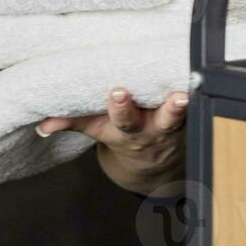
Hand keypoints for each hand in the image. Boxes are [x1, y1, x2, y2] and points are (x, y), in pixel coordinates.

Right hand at [36, 87, 188, 193]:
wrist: (152, 165)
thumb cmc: (121, 137)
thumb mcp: (98, 132)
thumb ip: (73, 122)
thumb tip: (44, 123)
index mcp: (125, 132)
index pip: (120, 119)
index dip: (119, 107)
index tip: (117, 93)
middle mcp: (151, 129)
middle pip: (152, 120)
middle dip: (166, 105)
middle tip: (160, 95)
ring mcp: (172, 125)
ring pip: (178, 116)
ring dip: (182, 106)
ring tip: (185, 94)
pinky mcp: (189, 118)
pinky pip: (195, 106)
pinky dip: (198, 95)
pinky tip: (201, 79)